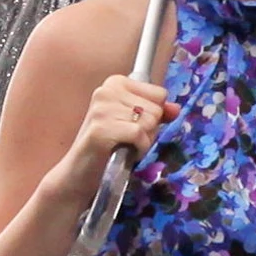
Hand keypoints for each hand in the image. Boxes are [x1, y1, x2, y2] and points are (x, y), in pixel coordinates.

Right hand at [44, 75, 177, 207]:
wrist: (79, 173)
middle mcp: (106, 90)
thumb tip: (176, 109)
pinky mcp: (101, 129)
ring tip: (124, 145)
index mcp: (115, 83)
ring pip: (150, 121)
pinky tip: (125, 152)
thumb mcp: (135, 122)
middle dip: (149, 129)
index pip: (159, 94)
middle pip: (157, 108)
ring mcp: (102, 109)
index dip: (154, 114)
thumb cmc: (109, 145)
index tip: (134, 124)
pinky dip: (139, 148)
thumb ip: (157, 112)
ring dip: (144, 140)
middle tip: (127, 139)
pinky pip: (139, 134)